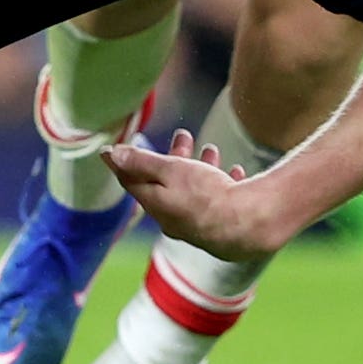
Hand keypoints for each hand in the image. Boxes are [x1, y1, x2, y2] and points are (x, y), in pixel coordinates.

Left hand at [108, 129, 291, 260]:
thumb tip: (112, 155)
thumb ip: (142, 162)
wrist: (250, 226)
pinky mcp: (223, 228)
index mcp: (157, 205)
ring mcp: (198, 225)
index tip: (113, 150)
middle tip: (184, 135)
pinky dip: (222, 184)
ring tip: (212, 149)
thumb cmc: (207, 196)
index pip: (131, 181)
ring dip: (200, 167)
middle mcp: (174, 219)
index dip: (122, 163)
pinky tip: (234, 171)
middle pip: (166, 184)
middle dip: (173, 157)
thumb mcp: (170, 170)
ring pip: (194, 191)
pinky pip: (219, 201)